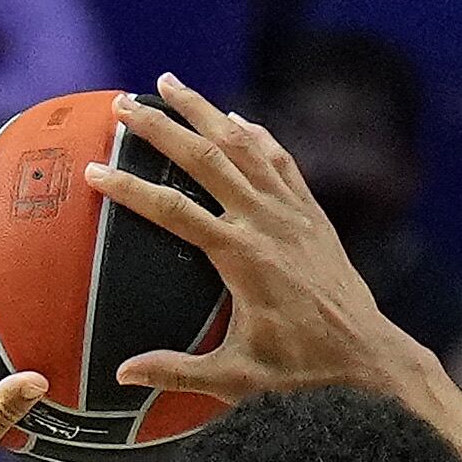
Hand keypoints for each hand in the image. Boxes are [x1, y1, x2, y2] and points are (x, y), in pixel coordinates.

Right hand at [82, 75, 418, 406]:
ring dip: (205, 111)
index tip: (95, 171)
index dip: (131, 189)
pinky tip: (234, 116)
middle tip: (124, 105)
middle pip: (207, 159)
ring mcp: (292, 211)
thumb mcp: (234, 378)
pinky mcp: (311, 212)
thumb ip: (177, 372)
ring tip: (169, 83)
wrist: (366, 355)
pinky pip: (279, 159)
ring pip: (244, 145)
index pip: (175, 211)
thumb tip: (123, 373)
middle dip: (163, 127)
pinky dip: (255, 133)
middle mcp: (267, 223)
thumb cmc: (299, 369)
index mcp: (242, 258)